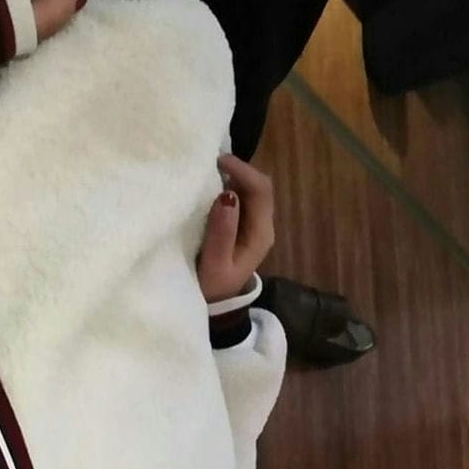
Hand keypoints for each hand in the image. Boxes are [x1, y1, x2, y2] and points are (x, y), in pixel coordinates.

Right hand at [197, 153, 274, 303]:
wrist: (215, 307)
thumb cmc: (212, 288)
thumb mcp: (215, 264)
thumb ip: (222, 232)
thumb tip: (228, 195)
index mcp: (261, 233)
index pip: (261, 190)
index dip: (242, 170)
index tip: (216, 161)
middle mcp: (262, 224)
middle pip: (258, 185)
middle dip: (237, 169)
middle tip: (208, 163)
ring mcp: (253, 223)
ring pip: (249, 188)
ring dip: (231, 176)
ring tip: (206, 170)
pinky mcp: (241, 224)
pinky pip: (239, 196)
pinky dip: (226, 185)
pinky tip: (208, 185)